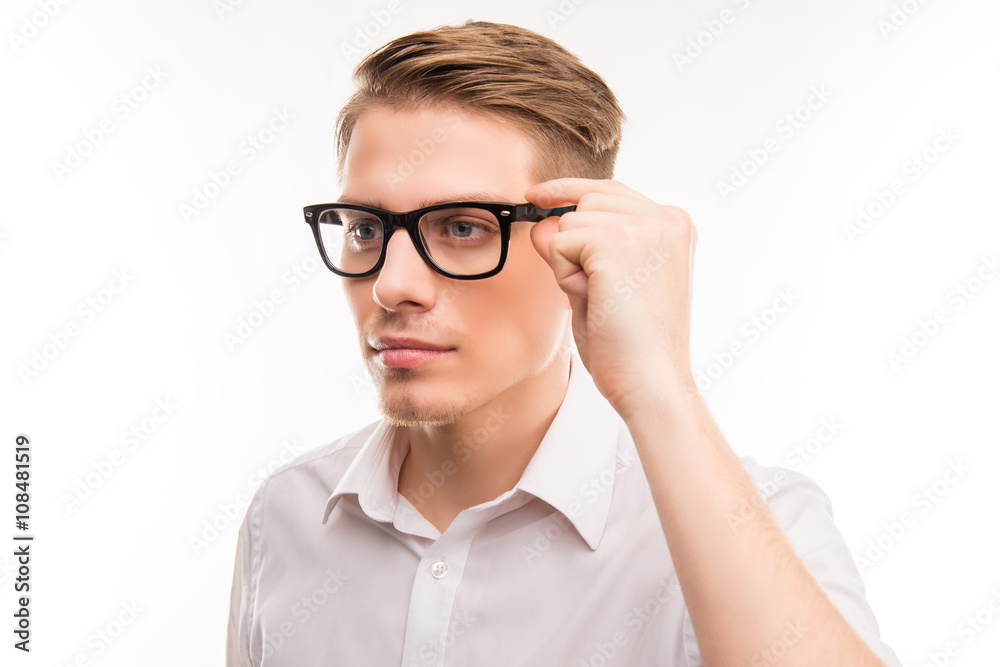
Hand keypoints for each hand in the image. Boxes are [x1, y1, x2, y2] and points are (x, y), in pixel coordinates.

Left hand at [525, 178, 698, 419]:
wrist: (651, 384)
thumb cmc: (630, 346)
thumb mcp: (602, 284)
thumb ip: (576, 249)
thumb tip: (540, 222)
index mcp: (674, 225)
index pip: (609, 190)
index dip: (568, 190)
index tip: (536, 195)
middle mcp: (667, 217)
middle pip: (585, 202)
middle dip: (575, 246)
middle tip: (602, 294)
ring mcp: (646, 226)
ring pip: (569, 224)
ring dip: (571, 265)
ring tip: (604, 300)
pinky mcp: (619, 241)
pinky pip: (561, 244)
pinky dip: (566, 276)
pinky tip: (596, 301)